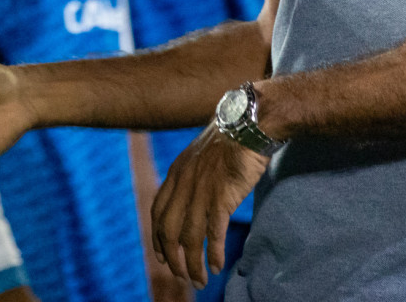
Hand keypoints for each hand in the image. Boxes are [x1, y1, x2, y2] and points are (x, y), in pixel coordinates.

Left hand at [151, 124, 268, 289]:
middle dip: (173, 258)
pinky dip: (212, 254)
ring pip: (189, 237)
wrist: (248, 124)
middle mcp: (183, 184)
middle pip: (168, 231)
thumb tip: (194, 192)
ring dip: (192, 264)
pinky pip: (212, 233)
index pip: (158, 212)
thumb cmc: (230, 138)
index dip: (158, 238)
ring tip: (199, 280)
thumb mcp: (201, 154)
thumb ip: (193, 174)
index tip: (162, 256)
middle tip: (182, 277)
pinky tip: (216, 266)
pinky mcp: (221, 197)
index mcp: (176, 173)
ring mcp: (201, 191)